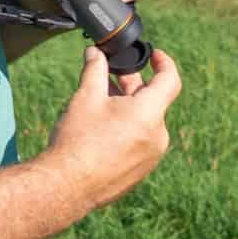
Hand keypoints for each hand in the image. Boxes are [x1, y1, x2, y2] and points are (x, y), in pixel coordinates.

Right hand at [44, 44, 181, 211]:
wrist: (67, 186)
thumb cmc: (77, 140)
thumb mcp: (86, 97)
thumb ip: (95, 70)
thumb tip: (96, 52)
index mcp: (150, 114)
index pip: (170, 80)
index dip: (164, 62)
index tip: (154, 54)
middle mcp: (157, 136)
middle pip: (152, 101)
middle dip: (132, 86)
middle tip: (110, 75)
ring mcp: (150, 157)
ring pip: (144, 122)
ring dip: (127, 108)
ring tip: (100, 103)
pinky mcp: (140, 172)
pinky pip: (139, 142)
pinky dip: (126, 129)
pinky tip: (101, 129)